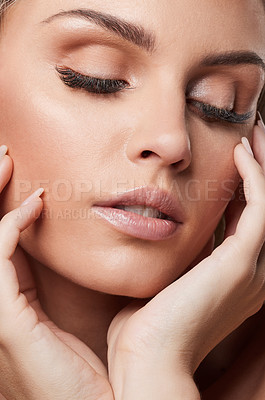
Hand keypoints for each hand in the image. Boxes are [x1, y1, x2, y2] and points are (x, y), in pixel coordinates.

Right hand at [0, 148, 112, 399]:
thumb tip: (95, 238)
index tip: (20, 173)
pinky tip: (37, 204)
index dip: (3, 205)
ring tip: (6, 160)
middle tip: (3, 154)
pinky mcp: (7, 320)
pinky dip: (12, 225)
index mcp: (13, 300)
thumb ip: (74, 280)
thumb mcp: (80, 312)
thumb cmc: (97, 363)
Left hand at [107, 124, 264, 398]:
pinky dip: (254, 177)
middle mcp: (252, 272)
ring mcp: (252, 268)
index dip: (243, 187)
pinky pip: (260, 208)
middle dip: (259, 170)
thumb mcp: (166, 280)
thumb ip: (173, 256)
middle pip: (262, 208)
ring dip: (262, 166)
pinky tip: (239, 152)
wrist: (148, 358)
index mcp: (234, 277)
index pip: (246, 221)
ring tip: (250, 136)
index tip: (232, 157)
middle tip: (249, 138)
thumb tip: (160, 229)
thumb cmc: (147, 325)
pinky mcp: (242, 262)